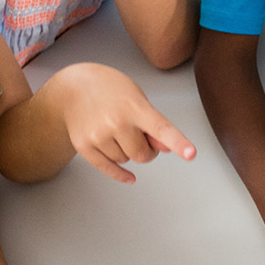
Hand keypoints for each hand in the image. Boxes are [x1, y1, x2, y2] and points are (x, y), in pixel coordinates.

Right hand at [51, 62, 196, 183]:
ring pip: (126, 160)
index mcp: (135, 107)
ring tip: (118, 132)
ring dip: (128, 152)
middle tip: (141, 136)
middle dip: (147, 150)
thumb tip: (166, 148)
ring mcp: (98, 135)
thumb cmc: (112, 90)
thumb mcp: (138, 99)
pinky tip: (130, 177)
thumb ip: (154, 124)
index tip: (191, 154)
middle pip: (143, 155)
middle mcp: (116, 122)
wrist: (74, 87)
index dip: (178, 142)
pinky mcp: (84, 146)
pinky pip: (108, 168)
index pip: (161, 128)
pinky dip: (121, 174)